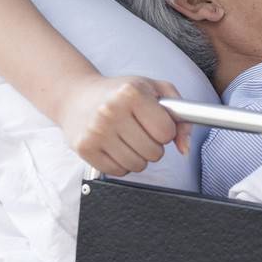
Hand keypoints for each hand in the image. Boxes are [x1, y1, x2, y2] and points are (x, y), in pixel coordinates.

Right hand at [57, 75, 191, 176]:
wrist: (77, 97)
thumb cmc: (120, 92)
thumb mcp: (154, 90)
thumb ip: (180, 114)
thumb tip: (184, 147)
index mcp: (131, 93)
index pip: (166, 131)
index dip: (166, 130)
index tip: (156, 123)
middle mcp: (112, 111)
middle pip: (154, 152)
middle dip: (154, 145)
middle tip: (141, 131)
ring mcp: (96, 131)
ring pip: (137, 166)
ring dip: (139, 156)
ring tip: (128, 138)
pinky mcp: (85, 148)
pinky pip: (118, 172)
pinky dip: (122, 164)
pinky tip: (115, 146)